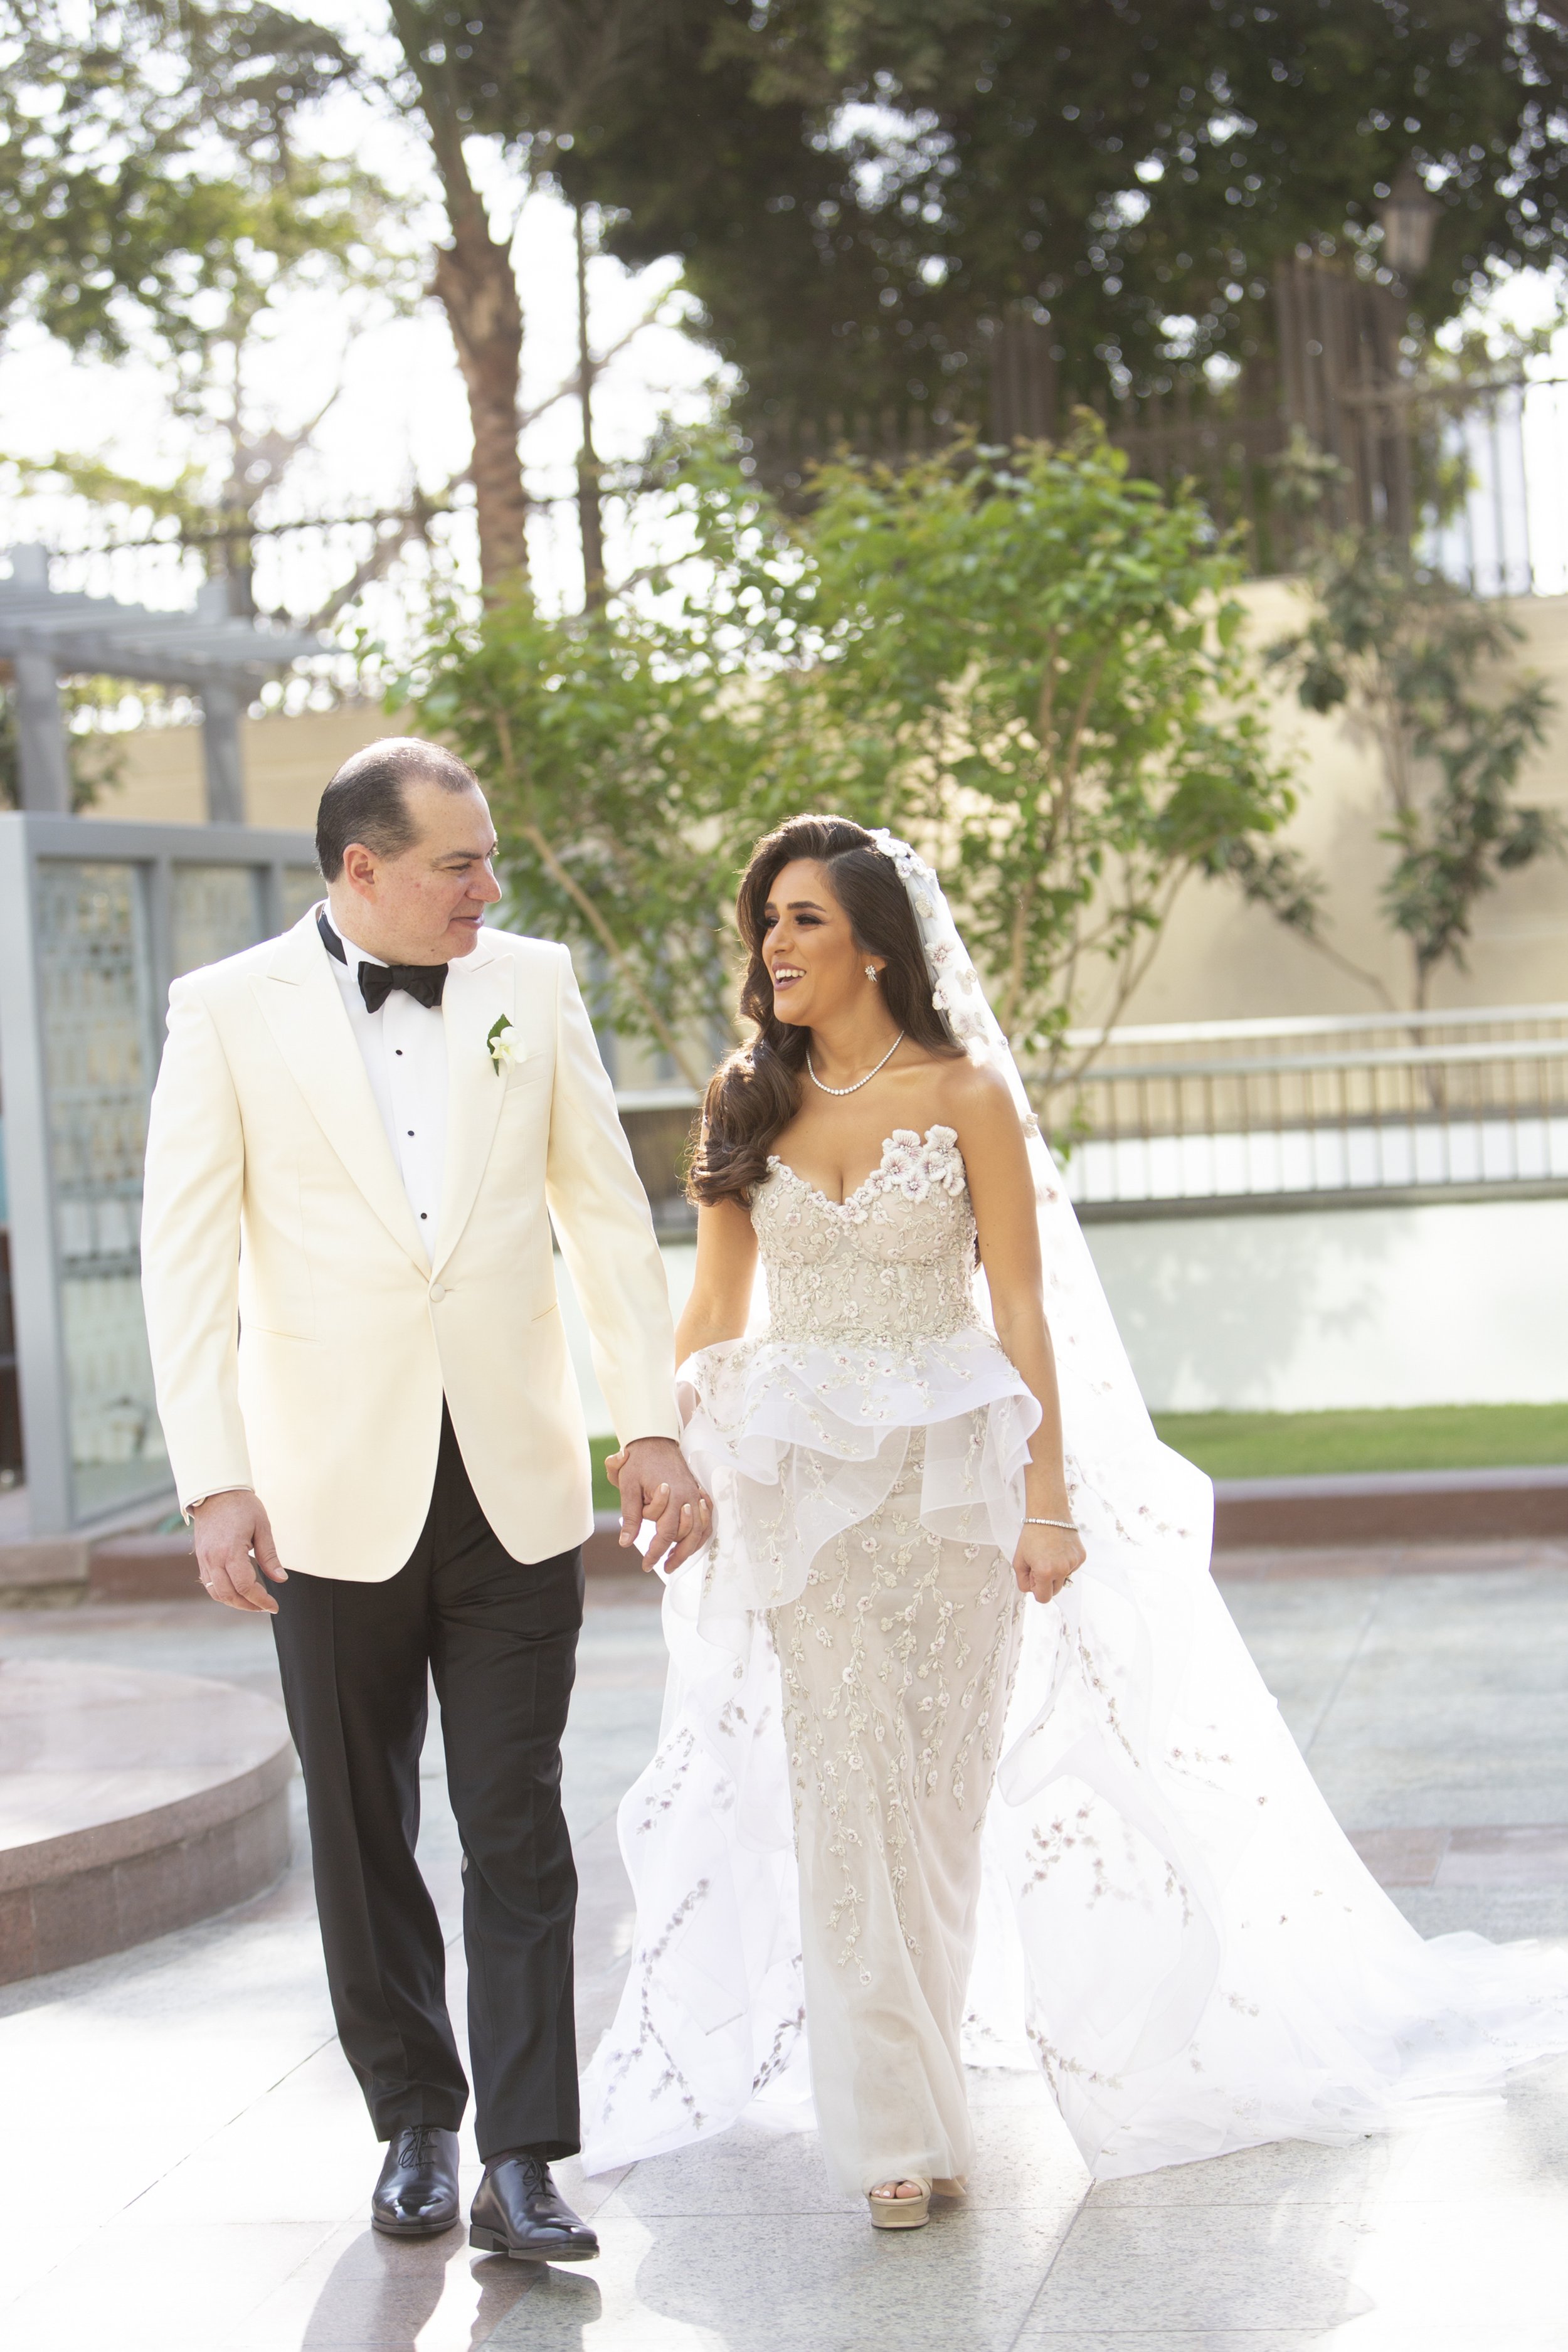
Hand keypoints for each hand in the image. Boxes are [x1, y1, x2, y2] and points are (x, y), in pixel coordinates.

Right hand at [191, 1490, 288, 1613]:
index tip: (274, 1605)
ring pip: (216, 1593)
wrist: (216, 1492)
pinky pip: (209, 1583)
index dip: (261, 1600)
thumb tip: (281, 1579)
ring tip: (253, 1602)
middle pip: (229, 1595)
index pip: (245, 1586)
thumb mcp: (262, 1527)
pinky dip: (223, 1592)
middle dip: (249, 1605)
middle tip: (266, 1606)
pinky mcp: (201, 1558)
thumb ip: (270, 1556)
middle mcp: (213, 1559)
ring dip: (234, 1602)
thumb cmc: (242, 1506)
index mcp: (230, 1551)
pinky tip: (238, 1591)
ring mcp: (204, 1560)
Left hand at [604, 1436, 711, 1574]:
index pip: (666, 1533)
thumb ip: (630, 1516)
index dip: (656, 1552)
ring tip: (677, 1561)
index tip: (646, 1565)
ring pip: (701, 1529)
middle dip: (677, 1555)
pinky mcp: (698, 1492)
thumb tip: (625, 1543)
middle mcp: (688, 1496)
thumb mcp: (627, 1487)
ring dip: (691, 1548)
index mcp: (670, 1495)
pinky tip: (694, 1543)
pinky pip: (707, 1518)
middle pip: (688, 1535)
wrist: (655, 1439)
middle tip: (664, 1568)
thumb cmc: (638, 1462)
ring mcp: (695, 1494)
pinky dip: (703, 1533)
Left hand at [1013, 1520, 1084, 1605]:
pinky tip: (1058, 1549)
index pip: (1043, 1598)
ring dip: (1056, 1572)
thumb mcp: (1019, 1560)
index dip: (1036, 1589)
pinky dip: (1065, 1563)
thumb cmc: (1031, 1535)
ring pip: (1063, 1579)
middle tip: (1039, 1563)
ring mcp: (1074, 1563)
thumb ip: (1023, 1581)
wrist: (1049, 1513)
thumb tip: (1033, 1591)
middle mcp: (1062, 1570)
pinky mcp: (1081, 1556)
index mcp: (1045, 1572)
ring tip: (1049, 1553)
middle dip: (1046, 1582)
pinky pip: (1071, 1569)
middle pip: (1055, 1591)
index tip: (1033, 1576)